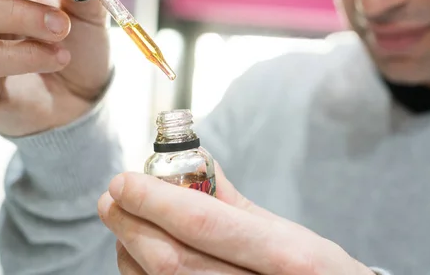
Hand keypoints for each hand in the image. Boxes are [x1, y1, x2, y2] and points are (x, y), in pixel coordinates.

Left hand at [98, 165, 374, 274]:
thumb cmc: (316, 270)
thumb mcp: (287, 231)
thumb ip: (233, 202)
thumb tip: (193, 165)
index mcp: (285, 255)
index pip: (203, 224)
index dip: (154, 201)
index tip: (125, 182)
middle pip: (170, 259)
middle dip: (130, 224)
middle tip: (113, 198)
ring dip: (128, 249)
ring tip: (123, 220)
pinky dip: (139, 273)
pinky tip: (137, 252)